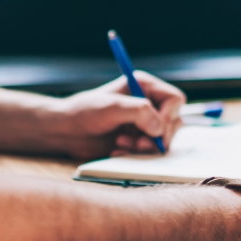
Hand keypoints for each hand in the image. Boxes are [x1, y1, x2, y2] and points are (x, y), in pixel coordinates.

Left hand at [49, 71, 185, 160]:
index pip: (174, 99)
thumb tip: (160, 128)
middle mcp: (148, 102)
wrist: (66, 131)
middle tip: (139, 144)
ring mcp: (144, 122)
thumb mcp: (112, 107)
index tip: (156, 129)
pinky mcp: (138, 139)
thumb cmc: (85, 112)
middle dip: (157, 136)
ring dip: (146, 146)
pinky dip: (138, 154)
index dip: (169, 115)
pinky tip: (118, 151)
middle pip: (173, 121)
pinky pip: (151, 151)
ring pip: (163, 138)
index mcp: (144, 86)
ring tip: (122, 145)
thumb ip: (139, 112)